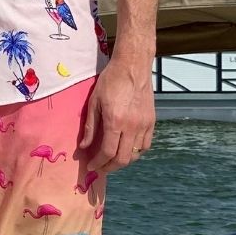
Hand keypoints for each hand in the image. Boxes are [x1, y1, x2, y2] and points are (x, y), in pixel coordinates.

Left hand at [82, 57, 154, 173]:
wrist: (133, 66)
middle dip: (110, 167)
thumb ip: (90, 127)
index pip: (107, 152)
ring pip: (135, 155)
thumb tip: (84, 147)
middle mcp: (132, 126)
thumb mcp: (94, 102)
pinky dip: (136, 152)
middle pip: (123, 159)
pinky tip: (127, 150)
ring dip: (123, 161)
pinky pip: (145, 145)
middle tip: (101, 168)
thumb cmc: (110, 81)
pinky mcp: (151, 121)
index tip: (92, 166)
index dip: (98, 163)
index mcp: (115, 121)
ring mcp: (144, 125)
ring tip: (112, 161)